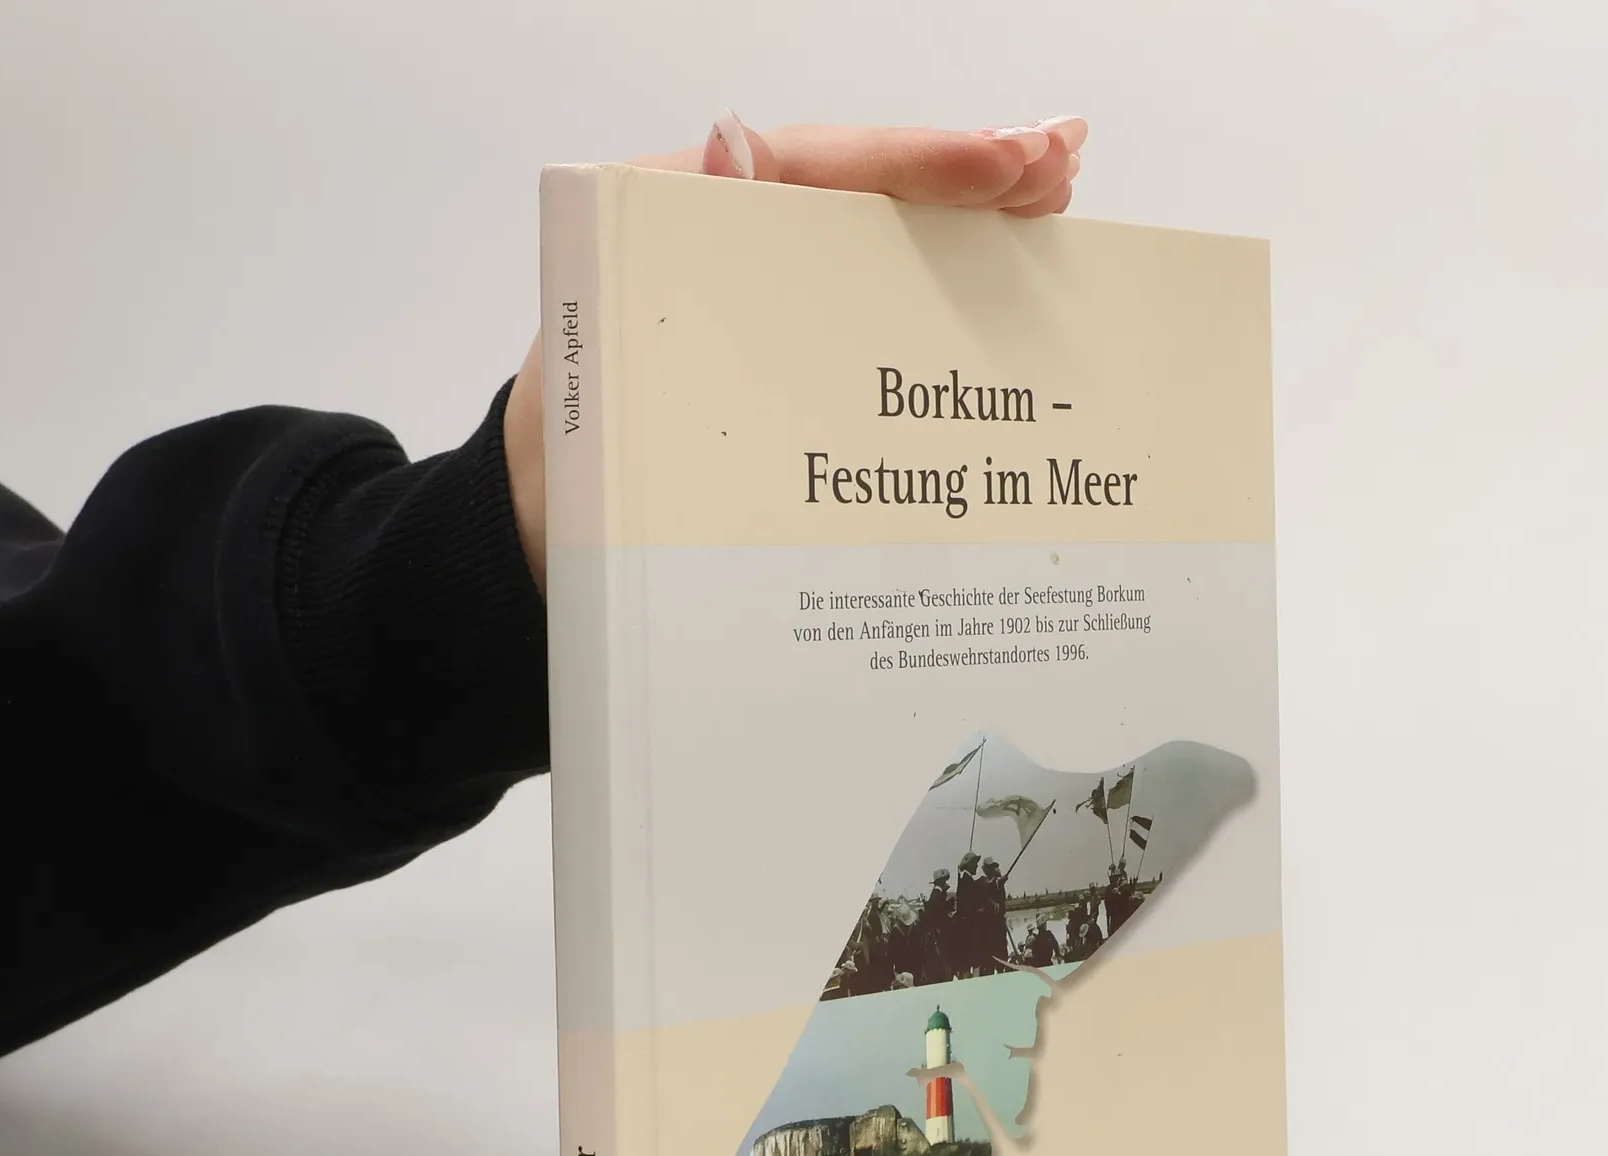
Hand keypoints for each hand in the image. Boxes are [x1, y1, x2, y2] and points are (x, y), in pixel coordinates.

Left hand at [504, 113, 1088, 583]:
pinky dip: (940, 318)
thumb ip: (655, 248)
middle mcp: (737, 260)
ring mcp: (772, 325)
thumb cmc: (562, 461)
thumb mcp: (594, 353)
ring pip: (882, 263)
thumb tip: (735, 147)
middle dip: (970, 179)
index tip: (1008, 163)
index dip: (920, 163)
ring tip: (1058, 208)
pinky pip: (872, 336)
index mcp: (681, 223)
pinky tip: (1005, 303)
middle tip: (1064, 166)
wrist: (544, 556)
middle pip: (868, 202)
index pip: (818, 169)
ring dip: (973, 237)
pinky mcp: (792, 388)